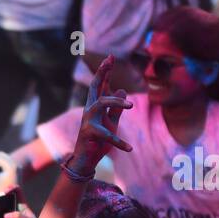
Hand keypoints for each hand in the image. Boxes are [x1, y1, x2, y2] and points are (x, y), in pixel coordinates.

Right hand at [69, 55, 132, 173]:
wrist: (86, 160)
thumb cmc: (98, 142)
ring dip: (116, 101)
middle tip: (109, 60)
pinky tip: (129, 148)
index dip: (105, 71)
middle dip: (101, 73)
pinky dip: (118, 142)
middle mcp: (89, 110)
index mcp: (94, 107)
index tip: (110, 57)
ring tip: (131, 105)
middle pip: (94, 87)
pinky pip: (105, 135)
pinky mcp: (89, 134)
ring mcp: (87, 121)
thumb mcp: (111, 122)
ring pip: (101, 103)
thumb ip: (116, 108)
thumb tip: (122, 89)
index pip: (99, 85)